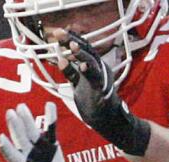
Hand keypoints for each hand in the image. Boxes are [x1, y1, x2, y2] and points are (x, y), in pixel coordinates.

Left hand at [0, 103, 66, 161]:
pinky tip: (50, 105)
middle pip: (21, 139)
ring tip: (22, 107)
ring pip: (32, 131)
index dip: (8, 148)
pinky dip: (51, 118)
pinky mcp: (50, 145)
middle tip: (10, 113)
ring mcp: (38, 148)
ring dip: (27, 120)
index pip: (13, 156)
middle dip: (16, 127)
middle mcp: (27, 154)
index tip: (1, 138)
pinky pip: (51, 130)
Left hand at [54, 29, 151, 156]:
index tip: (59, 32)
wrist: (109, 121)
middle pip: (86, 51)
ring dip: (82, 54)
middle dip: (73, 41)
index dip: (71, 38)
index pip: (82, 49)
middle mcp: (100, 69)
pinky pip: (96, 79)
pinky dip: (90, 71)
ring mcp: (102, 79)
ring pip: (92, 62)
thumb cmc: (94, 102)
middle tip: (60, 33)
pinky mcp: (102, 90)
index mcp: (94, 66)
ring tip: (72, 45)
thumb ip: (71, 72)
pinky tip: (82, 66)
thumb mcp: (79, 85)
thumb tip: (61, 60)